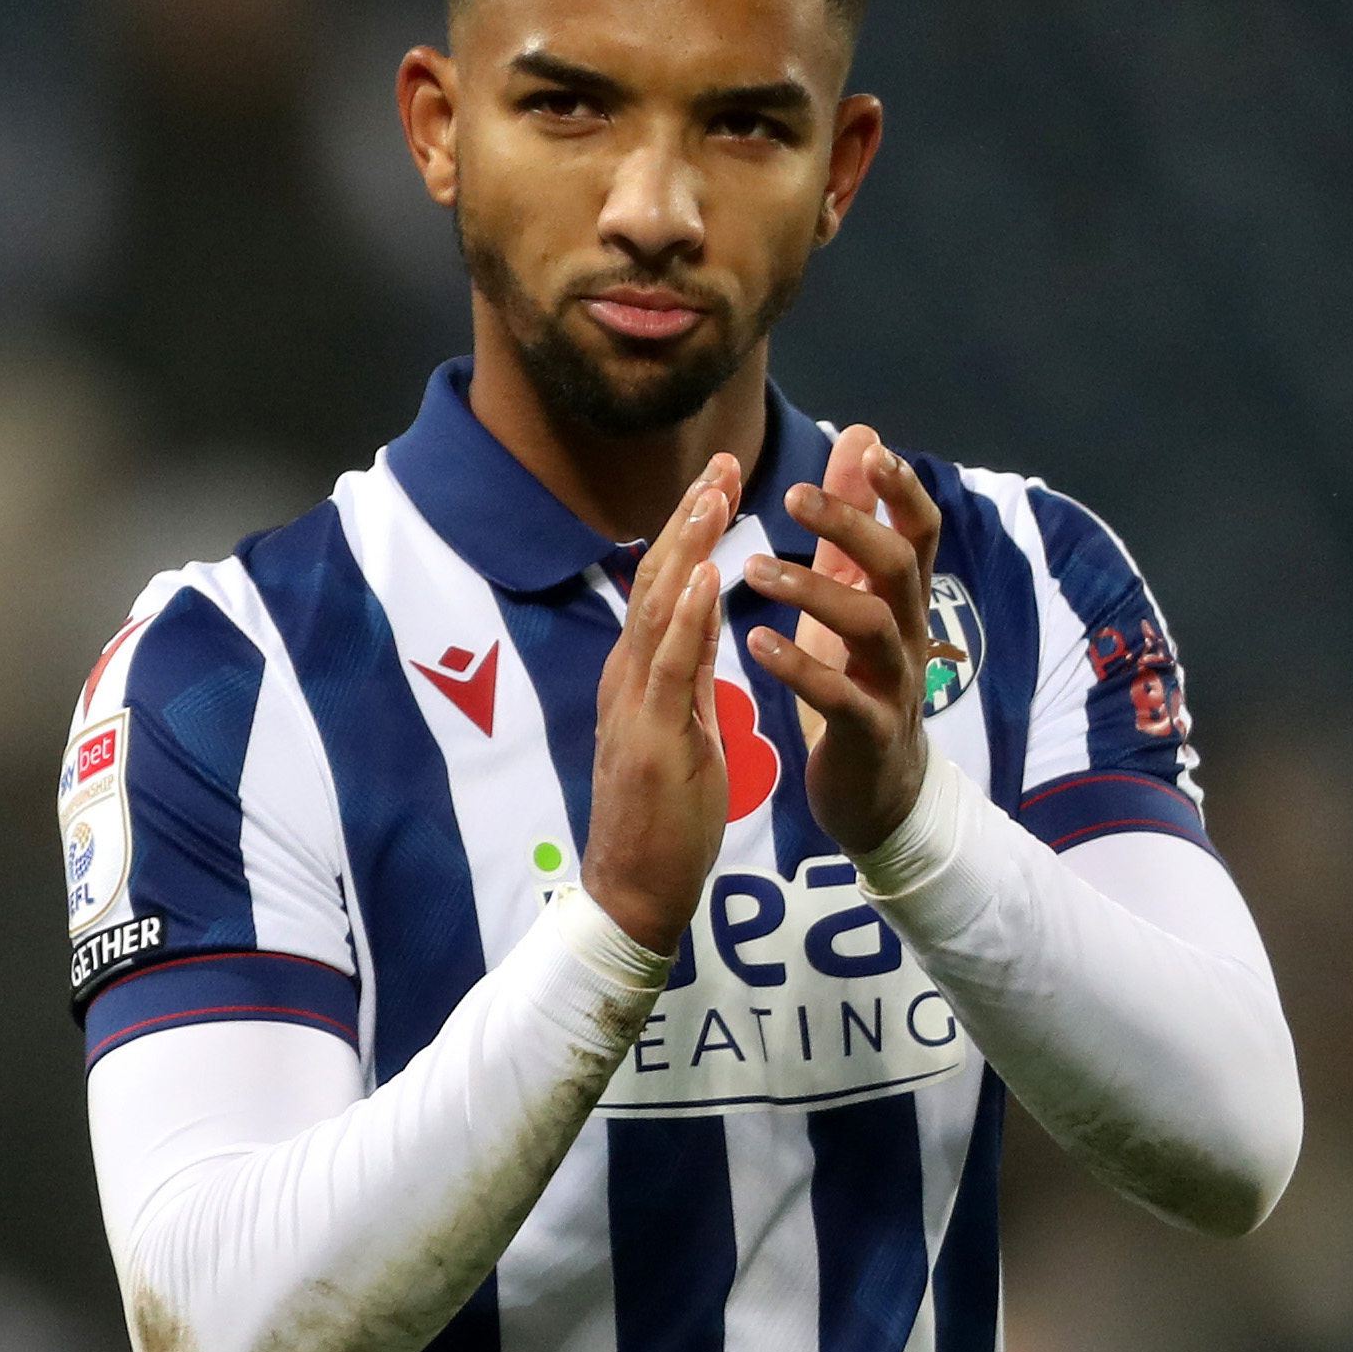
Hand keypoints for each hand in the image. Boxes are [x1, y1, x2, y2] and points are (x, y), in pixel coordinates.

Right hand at [582, 454, 741, 953]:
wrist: (636, 890)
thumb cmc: (665, 820)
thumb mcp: (683, 731)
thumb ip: (688, 677)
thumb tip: (703, 630)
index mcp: (639, 676)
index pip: (664, 587)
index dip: (690, 531)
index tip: (722, 481)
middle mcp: (628, 678)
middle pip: (655, 580)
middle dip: (690, 518)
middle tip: (724, 461)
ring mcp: (634, 705)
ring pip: (656, 608)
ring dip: (686, 546)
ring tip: (716, 492)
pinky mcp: (649, 738)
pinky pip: (667, 666)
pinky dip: (684, 615)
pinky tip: (704, 574)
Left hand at [744, 425, 940, 856]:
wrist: (877, 790)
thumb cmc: (860, 679)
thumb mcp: (858, 593)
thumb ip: (857, 522)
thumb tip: (864, 437)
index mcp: (903, 599)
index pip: (919, 532)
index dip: (902, 490)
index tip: (870, 450)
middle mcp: (909, 634)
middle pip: (898, 567)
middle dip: (850, 526)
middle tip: (790, 495)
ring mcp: (894, 685)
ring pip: (870, 625)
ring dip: (812, 590)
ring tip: (754, 570)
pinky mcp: (870, 733)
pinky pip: (840, 696)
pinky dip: (799, 666)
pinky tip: (756, 641)